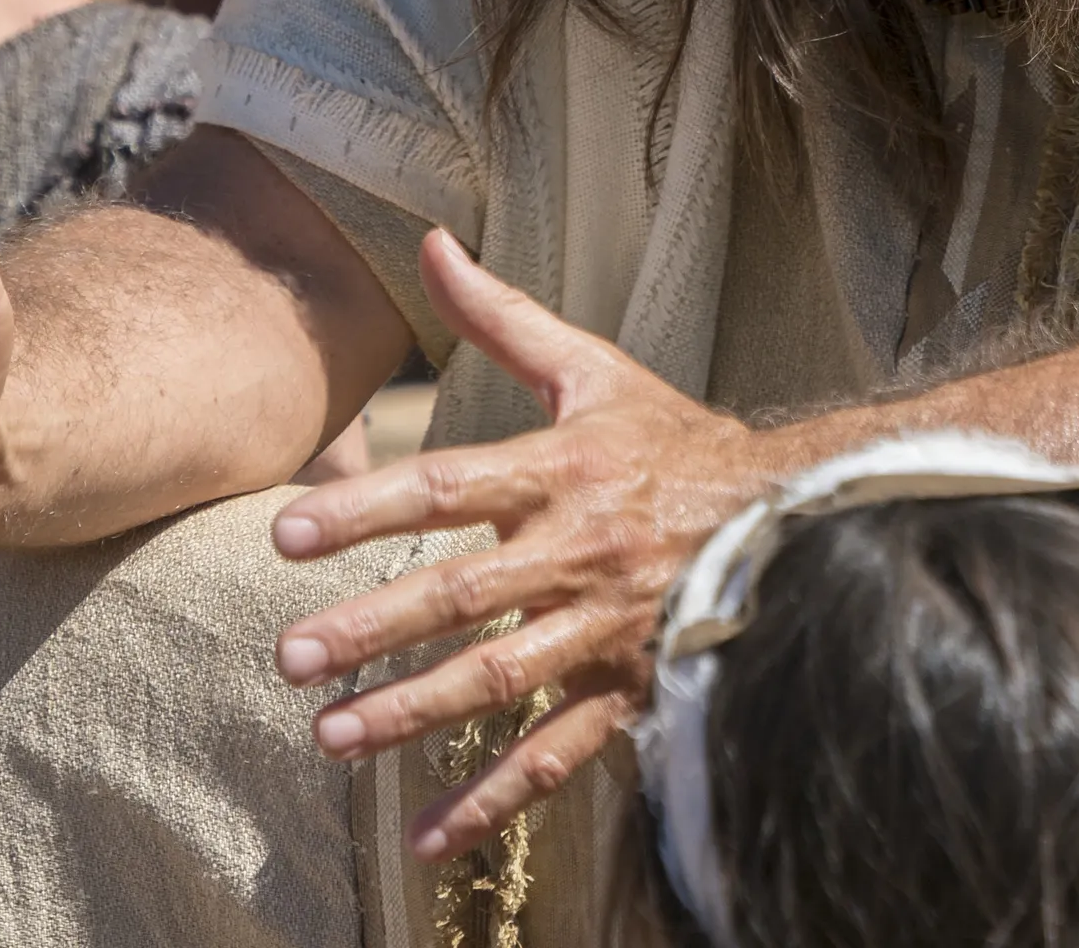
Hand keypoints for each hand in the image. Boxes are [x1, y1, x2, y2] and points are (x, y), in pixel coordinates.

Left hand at [264, 233, 788, 862]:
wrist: (793, 511)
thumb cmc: (672, 442)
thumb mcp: (594, 371)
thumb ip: (502, 318)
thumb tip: (430, 243)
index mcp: (564, 468)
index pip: (450, 486)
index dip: (367, 508)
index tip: (285, 534)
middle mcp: (582, 548)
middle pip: (466, 592)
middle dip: (375, 628)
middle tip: (290, 657)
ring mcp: (608, 625)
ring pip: (505, 676)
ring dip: (417, 713)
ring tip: (333, 738)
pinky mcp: (630, 687)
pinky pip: (559, 752)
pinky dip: (494, 799)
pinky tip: (426, 834)